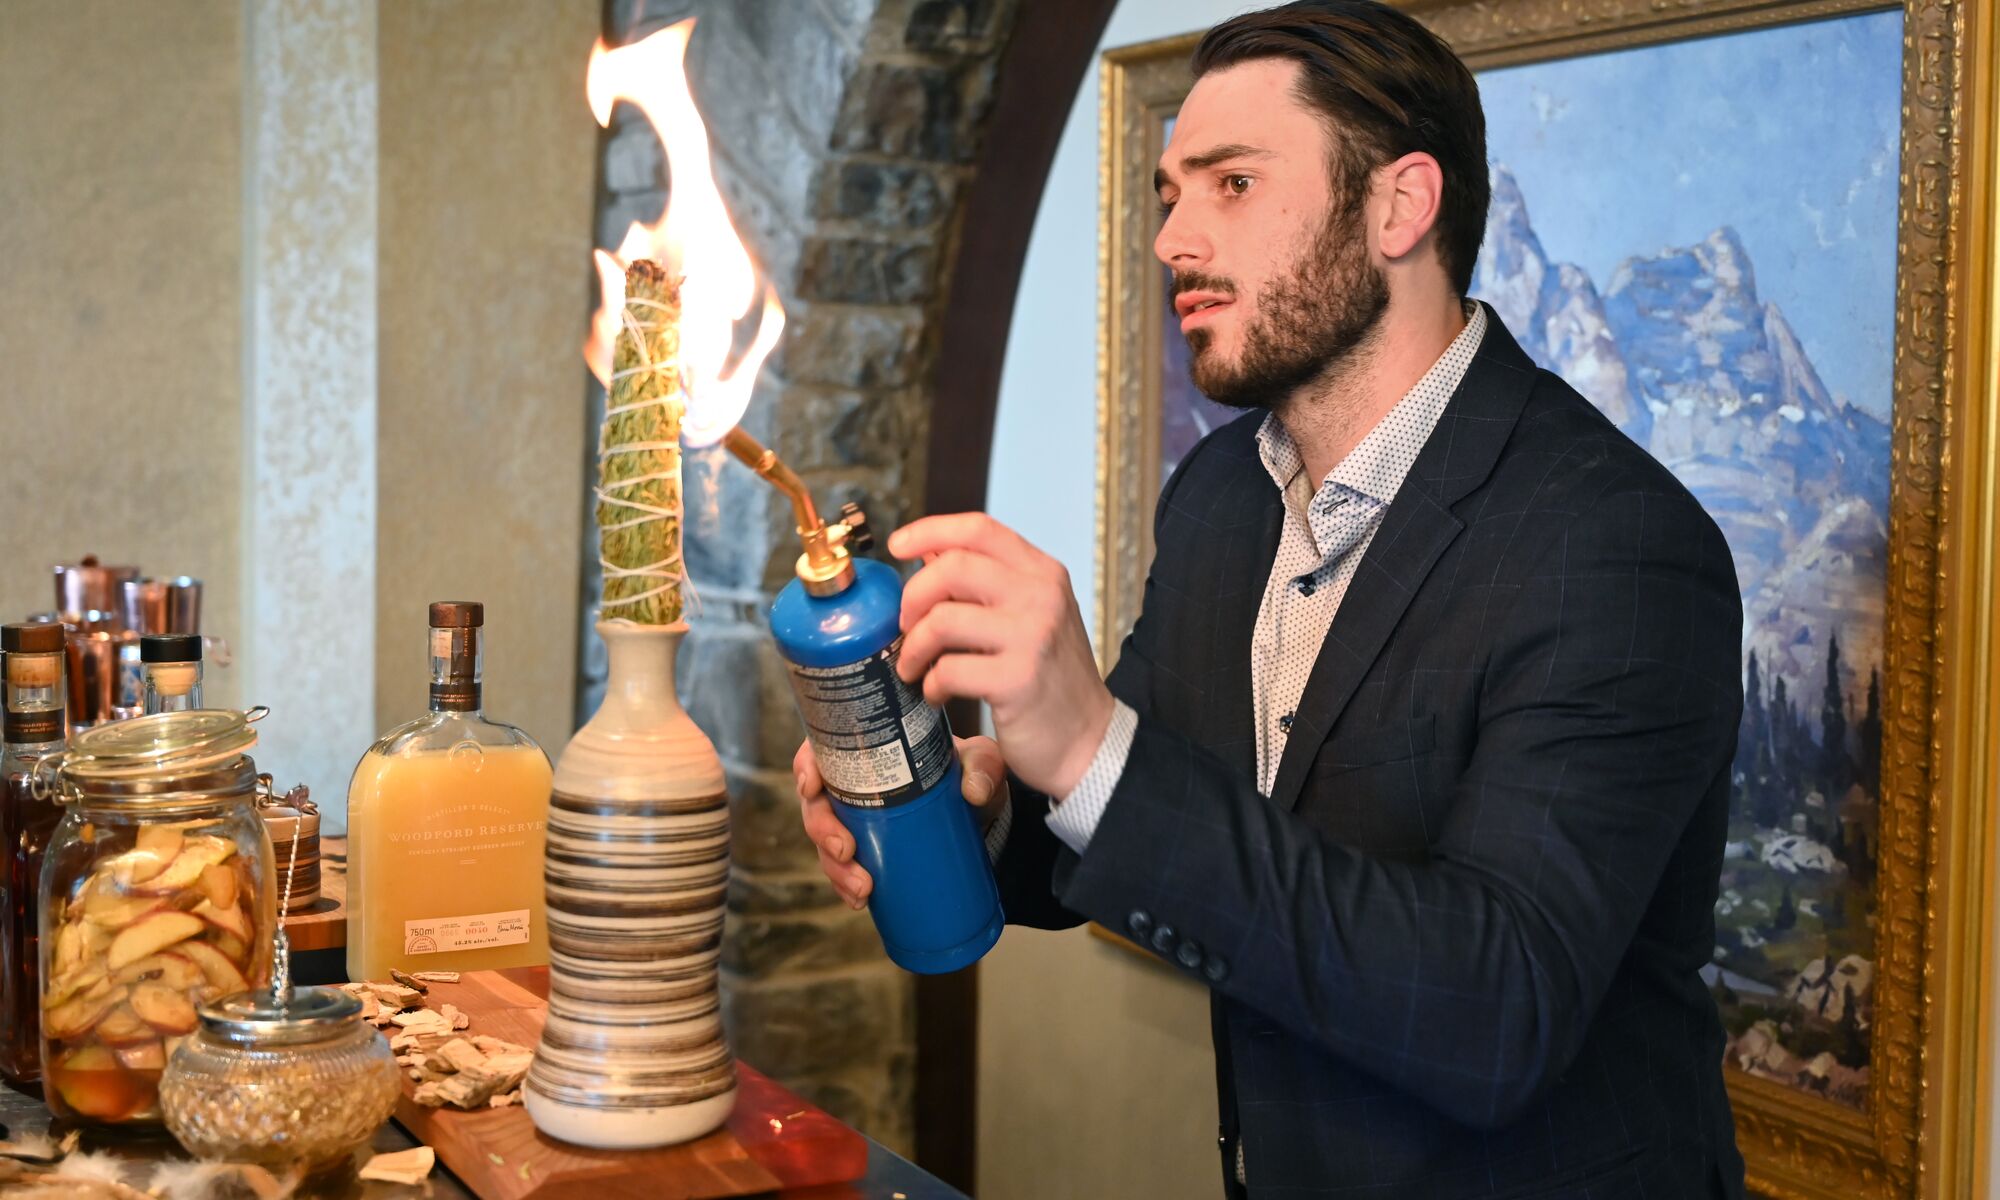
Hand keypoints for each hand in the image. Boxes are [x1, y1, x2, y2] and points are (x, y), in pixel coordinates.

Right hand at [795, 734, 1009, 909]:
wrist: (981, 815)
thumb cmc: (969, 774)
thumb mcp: (980, 760)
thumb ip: (982, 766)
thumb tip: (974, 791)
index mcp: (869, 752)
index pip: (822, 751)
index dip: (806, 766)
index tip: (812, 786)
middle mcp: (854, 786)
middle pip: (816, 803)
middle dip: (822, 829)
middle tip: (845, 849)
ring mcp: (857, 821)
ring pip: (825, 842)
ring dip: (835, 868)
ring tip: (862, 887)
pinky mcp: (868, 852)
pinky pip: (844, 870)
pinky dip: (846, 887)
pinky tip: (859, 901)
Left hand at [889, 513, 1114, 796]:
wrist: (1089, 739)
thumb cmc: (1051, 677)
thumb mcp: (1030, 616)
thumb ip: (986, 583)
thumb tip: (929, 553)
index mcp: (1043, 573)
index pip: (979, 529)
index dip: (930, 530)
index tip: (897, 546)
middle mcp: (1041, 596)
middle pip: (953, 567)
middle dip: (913, 597)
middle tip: (905, 626)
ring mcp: (1032, 636)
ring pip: (942, 619)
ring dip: (914, 647)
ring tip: (914, 667)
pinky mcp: (1018, 679)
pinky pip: (948, 669)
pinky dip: (931, 684)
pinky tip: (937, 694)